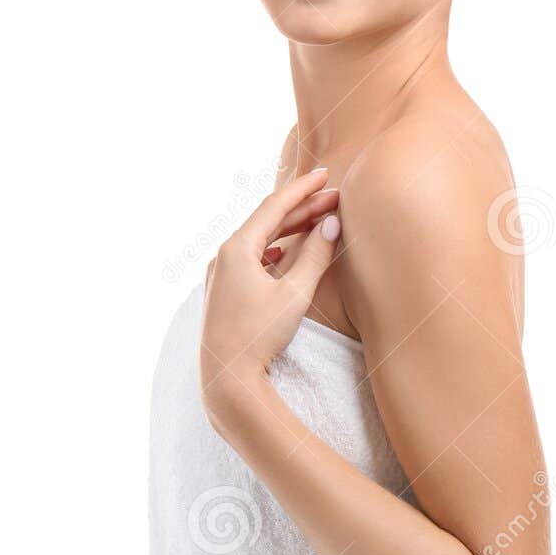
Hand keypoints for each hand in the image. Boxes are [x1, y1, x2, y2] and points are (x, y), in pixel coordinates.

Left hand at [199, 167, 341, 422]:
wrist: (227, 379)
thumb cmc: (259, 337)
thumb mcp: (294, 294)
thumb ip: (314, 256)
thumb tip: (331, 224)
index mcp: (236, 249)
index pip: (275, 207)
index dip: (303, 189)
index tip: (326, 175)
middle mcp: (223, 256)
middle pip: (268, 222)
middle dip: (302, 209)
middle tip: (334, 197)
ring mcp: (221, 274)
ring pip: (260, 240)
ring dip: (290, 230)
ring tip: (318, 219)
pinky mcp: (224, 291)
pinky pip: (252, 258)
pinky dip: (275, 249)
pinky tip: (285, 250)